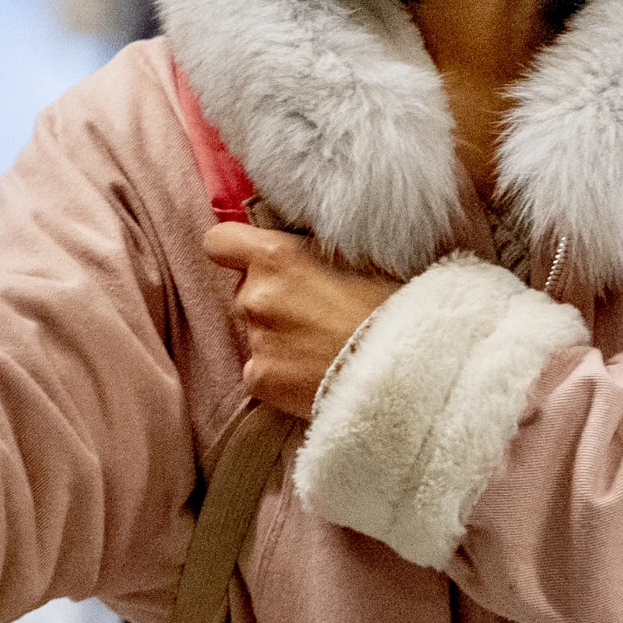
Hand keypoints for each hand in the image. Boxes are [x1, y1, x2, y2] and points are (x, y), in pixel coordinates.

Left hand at [202, 225, 402, 421]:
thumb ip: (313, 248)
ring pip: (256, 331)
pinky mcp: (260, 380)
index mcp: (276, 256)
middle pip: (246, 290)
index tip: (252, 259)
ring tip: (322, 344)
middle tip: (315, 310)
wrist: (403, 368)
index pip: (219, 243)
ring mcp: (256, 340)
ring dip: (279, 335)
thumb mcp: (357, 255)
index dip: (234, 250)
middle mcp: (256, 296)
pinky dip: (281, 372)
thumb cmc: (391, 305)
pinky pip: (260, 370)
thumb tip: (303, 243)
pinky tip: (314, 372)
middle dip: (272, 298)